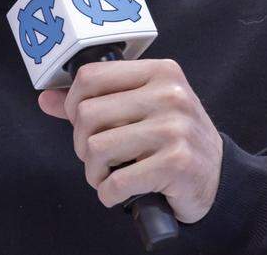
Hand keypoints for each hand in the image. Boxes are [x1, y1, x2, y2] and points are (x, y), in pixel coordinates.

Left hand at [37, 58, 222, 222]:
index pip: (91, 76)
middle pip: (87, 114)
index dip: (73, 103)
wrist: (219, 177)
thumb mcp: (142, 108)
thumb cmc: (174, 139)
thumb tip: (46, 99)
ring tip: (109, 175)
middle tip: (98, 157)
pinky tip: (120, 192)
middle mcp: (169, 94)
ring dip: (93, 173)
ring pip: (96, 149)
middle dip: (82, 144)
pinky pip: (116, 182)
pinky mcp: (176, 163)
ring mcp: (174, 128)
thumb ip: (97, 101)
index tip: (82, 123)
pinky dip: (108, 194)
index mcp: (160, 72)